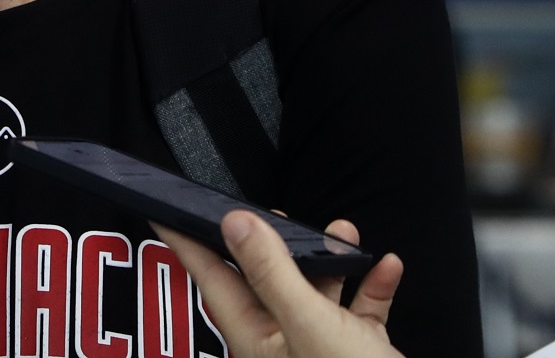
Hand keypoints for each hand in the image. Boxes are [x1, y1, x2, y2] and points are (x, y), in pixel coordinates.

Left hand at [153, 212, 403, 357]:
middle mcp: (283, 343)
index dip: (189, 243)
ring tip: (344, 233)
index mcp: (257, 339)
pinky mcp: (356, 352)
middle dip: (277, 242)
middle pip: (267, 281)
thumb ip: (272, 272)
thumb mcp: (310, 324)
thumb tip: (235, 223)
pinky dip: (372, 286)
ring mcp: (320, 348)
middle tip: (279, 212)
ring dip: (332, 259)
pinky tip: (387, 266)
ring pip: (316, 291)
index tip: (167, 210)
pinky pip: (359, 310)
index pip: (212, 280)